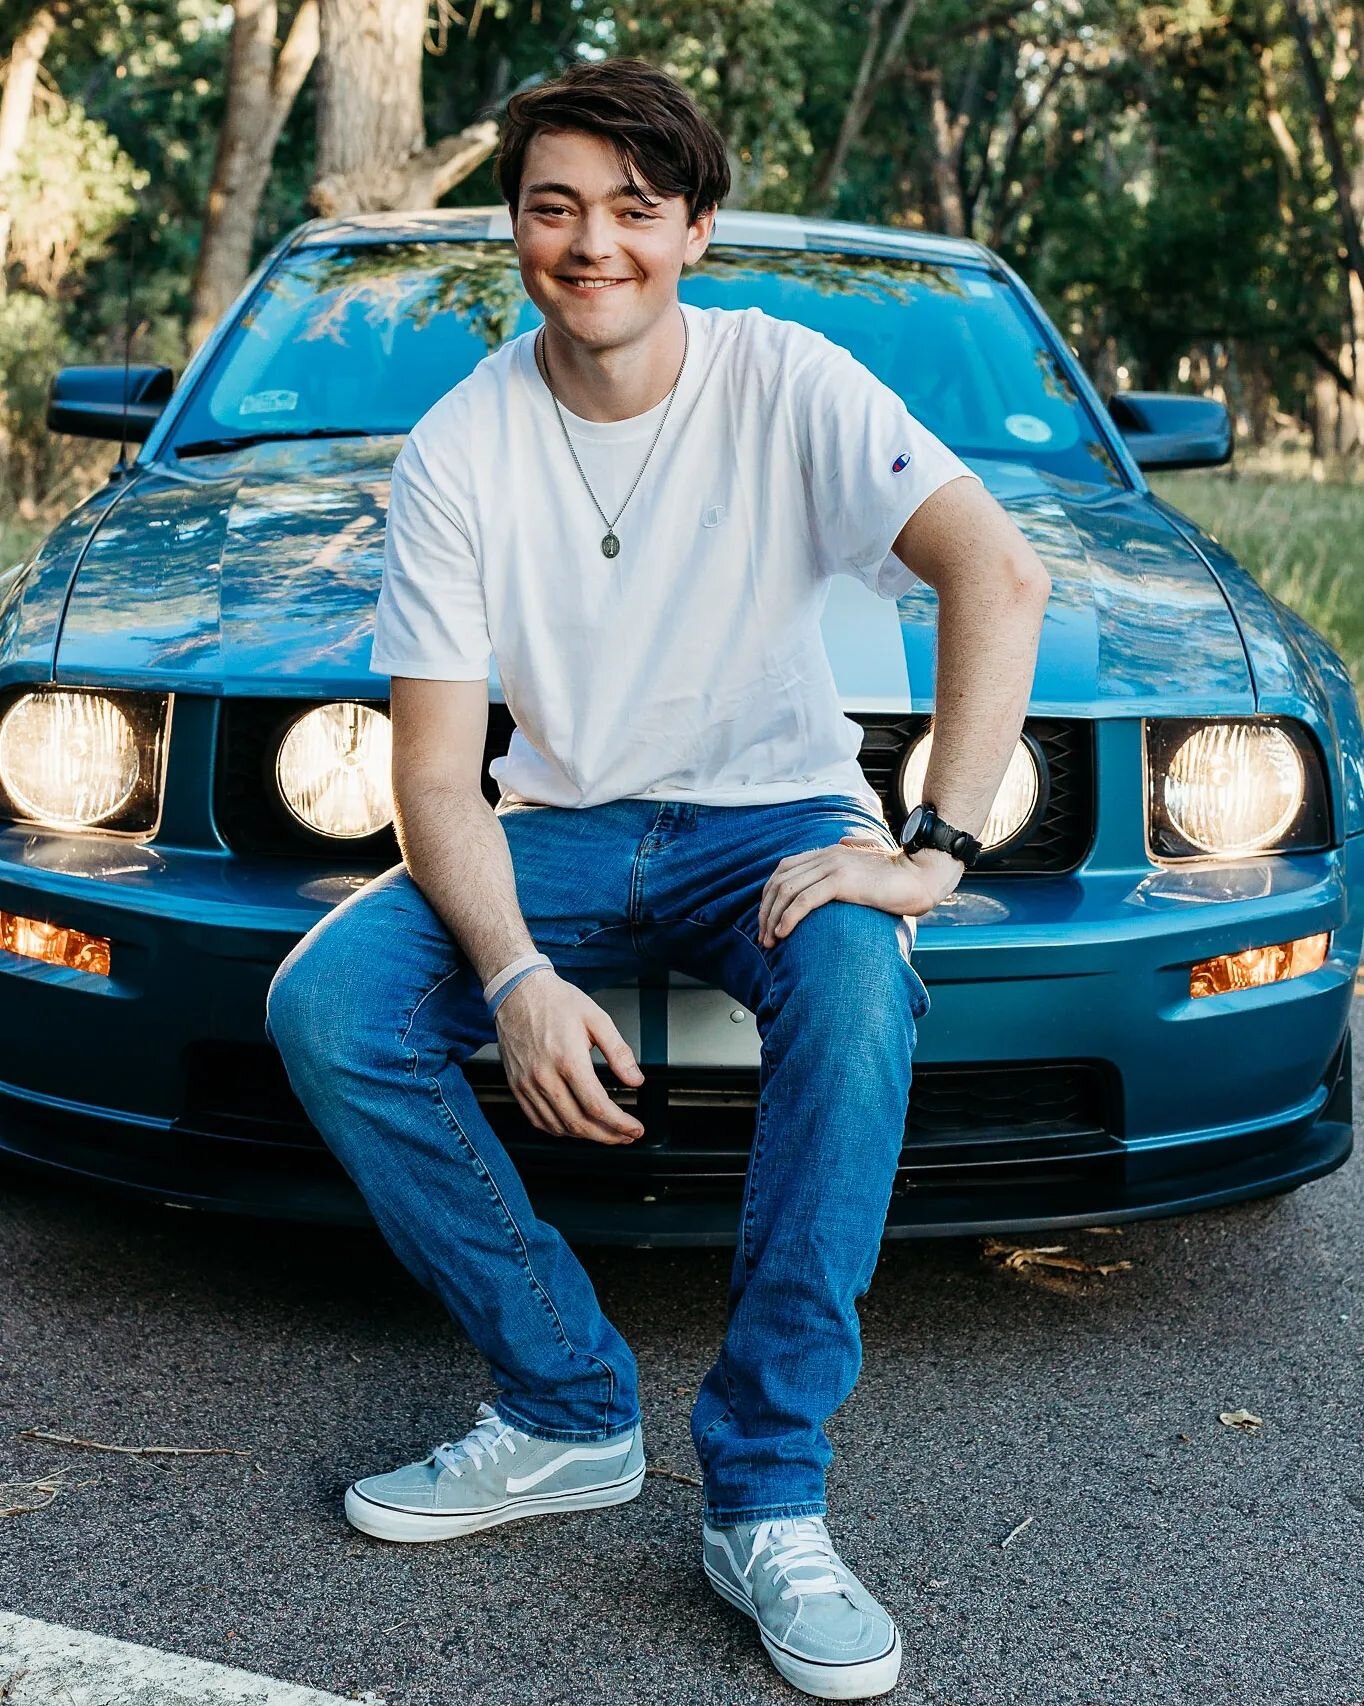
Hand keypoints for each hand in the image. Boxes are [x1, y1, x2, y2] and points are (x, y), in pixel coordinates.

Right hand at [494, 972, 645, 1144]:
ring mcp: (528, 1084)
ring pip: (559, 1127)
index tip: (635, 1129)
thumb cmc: (556, 1001)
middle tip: (625, 1136)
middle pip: (579, 1123)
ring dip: (585, 1136)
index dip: (620, 1124)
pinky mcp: (517, 1086)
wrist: (517, 991)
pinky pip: (538, 1120)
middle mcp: (545, 1076)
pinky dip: (559, 1130)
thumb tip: (636, 1080)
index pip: (598, 1107)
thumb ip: (619, 1053)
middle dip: (608, 1136)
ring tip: (605, 1132)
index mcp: (568, 1060)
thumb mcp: (597, 1019)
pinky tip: (574, 1126)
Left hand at [758, 835, 961, 948]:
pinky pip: (804, 900)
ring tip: (770, 941)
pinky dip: (788, 917)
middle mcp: (827, 855)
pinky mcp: (842, 881)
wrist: (922, 876)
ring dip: (772, 918)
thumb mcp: (868, 864)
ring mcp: (833, 866)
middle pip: (780, 881)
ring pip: (787, 891)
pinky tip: (783, 933)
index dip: (770, 896)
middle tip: (763, 937)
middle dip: (766, 911)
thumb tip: (844, 842)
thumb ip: (853, 853)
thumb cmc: (900, 878)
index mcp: (830, 852)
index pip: (784, 870)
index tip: (767, 920)